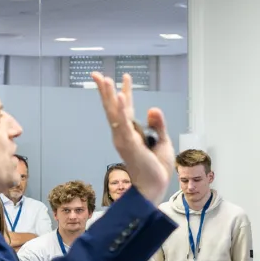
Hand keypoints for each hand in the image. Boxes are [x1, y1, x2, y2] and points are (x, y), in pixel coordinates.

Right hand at [91, 72, 174, 203]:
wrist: (154, 186)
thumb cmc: (157, 167)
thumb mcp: (162, 141)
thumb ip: (158, 124)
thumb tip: (152, 108)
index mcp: (132, 132)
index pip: (127, 108)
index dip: (126, 91)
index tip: (125, 76)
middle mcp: (123, 134)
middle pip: (113, 108)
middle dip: (105, 90)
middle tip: (97, 74)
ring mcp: (124, 139)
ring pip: (114, 113)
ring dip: (110, 96)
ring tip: (105, 79)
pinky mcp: (129, 144)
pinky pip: (124, 124)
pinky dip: (122, 110)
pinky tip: (121, 97)